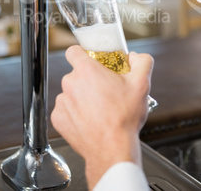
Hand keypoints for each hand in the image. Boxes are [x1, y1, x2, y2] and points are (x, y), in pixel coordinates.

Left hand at [51, 45, 153, 188]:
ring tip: (98, 109)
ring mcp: (62, 101)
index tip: (91, 60)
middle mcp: (70, 83)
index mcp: (86, 70)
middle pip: (75, 74)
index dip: (82, 54)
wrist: (112, 149)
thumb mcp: (141, 84)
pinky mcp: (58, 118)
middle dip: (88, 79)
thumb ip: (142, 62)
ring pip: (70, 92)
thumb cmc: (124, 118)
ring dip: (81, 97)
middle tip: (104, 90)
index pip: (73, 51)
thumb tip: (136, 57)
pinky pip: (65, 110)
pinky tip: (89, 120)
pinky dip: (74, 113)